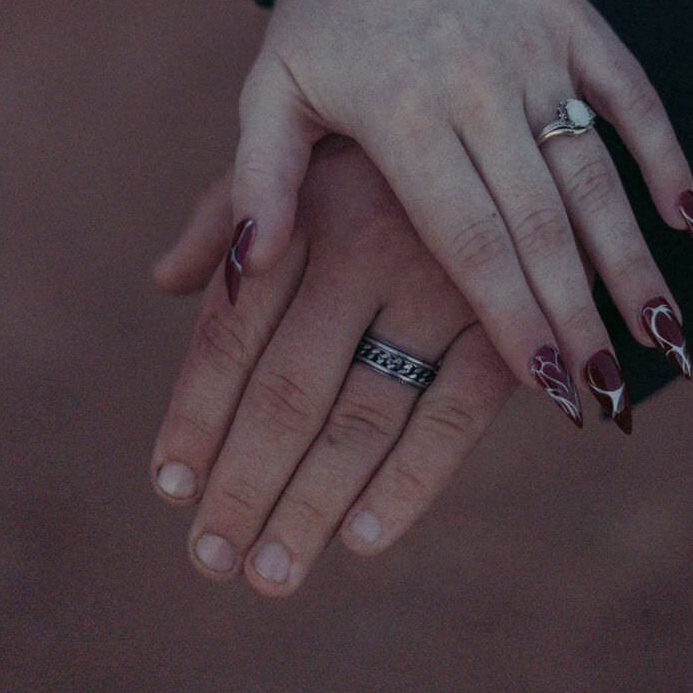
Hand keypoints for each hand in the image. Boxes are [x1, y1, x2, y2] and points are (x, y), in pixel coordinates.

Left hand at [150, 142, 520, 593]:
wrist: (527, 118)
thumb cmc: (396, 142)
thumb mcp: (310, 143)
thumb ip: (235, 210)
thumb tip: (165, 280)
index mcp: (307, 208)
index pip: (233, 331)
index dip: (196, 412)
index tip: (169, 486)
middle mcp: (368, 247)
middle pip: (288, 389)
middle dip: (244, 483)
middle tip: (211, 558)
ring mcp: (443, 288)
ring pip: (362, 416)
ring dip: (312, 505)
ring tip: (269, 574)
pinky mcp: (507, 322)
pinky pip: (453, 416)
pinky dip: (409, 481)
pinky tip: (362, 541)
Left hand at [226, 0, 692, 421]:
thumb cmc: (317, 20)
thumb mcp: (269, 94)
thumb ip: (255, 182)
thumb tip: (237, 279)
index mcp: (401, 113)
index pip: (467, 235)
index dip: (511, 312)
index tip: (547, 385)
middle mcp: (477, 84)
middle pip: (540, 219)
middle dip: (579, 312)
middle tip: (612, 393)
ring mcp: (534, 50)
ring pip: (594, 168)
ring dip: (632, 253)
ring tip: (664, 332)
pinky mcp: (573, 20)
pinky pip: (631, 94)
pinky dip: (664, 156)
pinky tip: (690, 225)